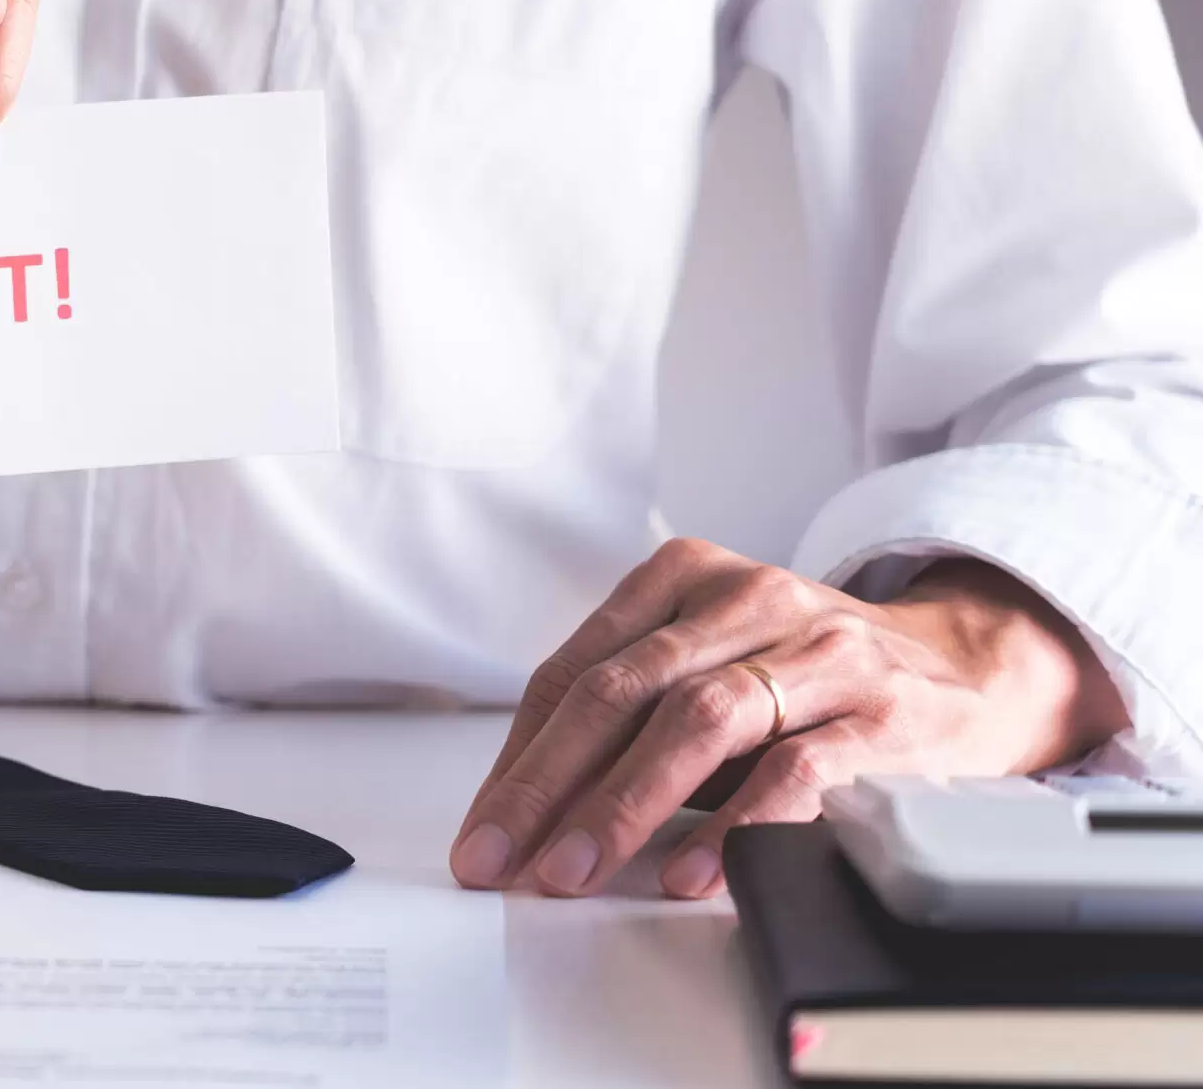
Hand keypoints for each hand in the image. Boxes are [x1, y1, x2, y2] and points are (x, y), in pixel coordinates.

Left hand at [448, 540, 1126, 900]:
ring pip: (699, 719)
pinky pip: (795, 768)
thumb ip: (634, 717)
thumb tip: (533, 813)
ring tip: (575, 869)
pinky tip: (691, 872)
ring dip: (624, 804)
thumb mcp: (713, 667)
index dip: (519, 756)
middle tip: (502, 856)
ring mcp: (819, 650)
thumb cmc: (811, 679)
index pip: (575, 669)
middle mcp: (747, 599)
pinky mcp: (882, 711)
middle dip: (547, 783)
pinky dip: (736, 824)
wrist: (969, 669)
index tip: (482, 829)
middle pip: (621, 690)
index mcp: (685, 578)